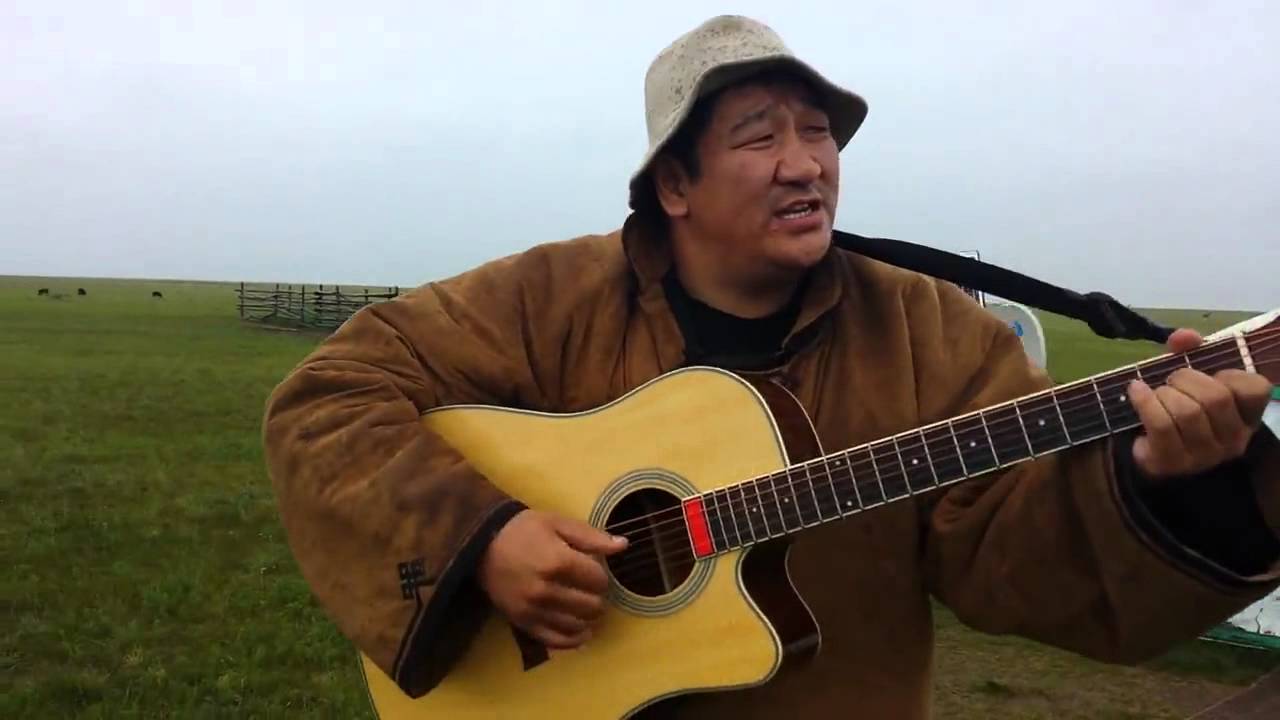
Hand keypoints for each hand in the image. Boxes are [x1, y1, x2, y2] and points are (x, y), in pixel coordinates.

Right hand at [478, 509, 627, 648]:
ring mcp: (533, 609)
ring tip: (586, 609)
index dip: (602, 577)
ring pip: (576, 625)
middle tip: (591, 591)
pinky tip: (581, 633)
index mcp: (558, 561)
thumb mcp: (558, 523)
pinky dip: (573, 640)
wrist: (482, 543)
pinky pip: (554, 641)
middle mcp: (547, 590)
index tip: (595, 572)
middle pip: (591, 606)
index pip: (598, 581)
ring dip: (588, 619)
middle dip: (597, 598)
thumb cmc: (524, 529)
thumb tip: (623, 546)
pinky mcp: (522, 623)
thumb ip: (591, 536)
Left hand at [1129, 328, 1274, 479]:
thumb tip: (1185, 336)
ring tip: (1156, 392)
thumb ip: (1190, 352)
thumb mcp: (1188, 378)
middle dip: (1186, 379)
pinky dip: (1145, 401)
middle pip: (1216, 398)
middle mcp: (1233, 439)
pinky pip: (1161, 425)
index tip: (1210, 373)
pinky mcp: (1174, 462)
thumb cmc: (1177, 408)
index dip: (1230, 374)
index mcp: (1246, 416)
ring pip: (1188, 412)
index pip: (1256, 390)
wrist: (1149, 449)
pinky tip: (1136, 391)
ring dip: (1164, 393)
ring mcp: (1205, 455)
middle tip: (1171, 380)